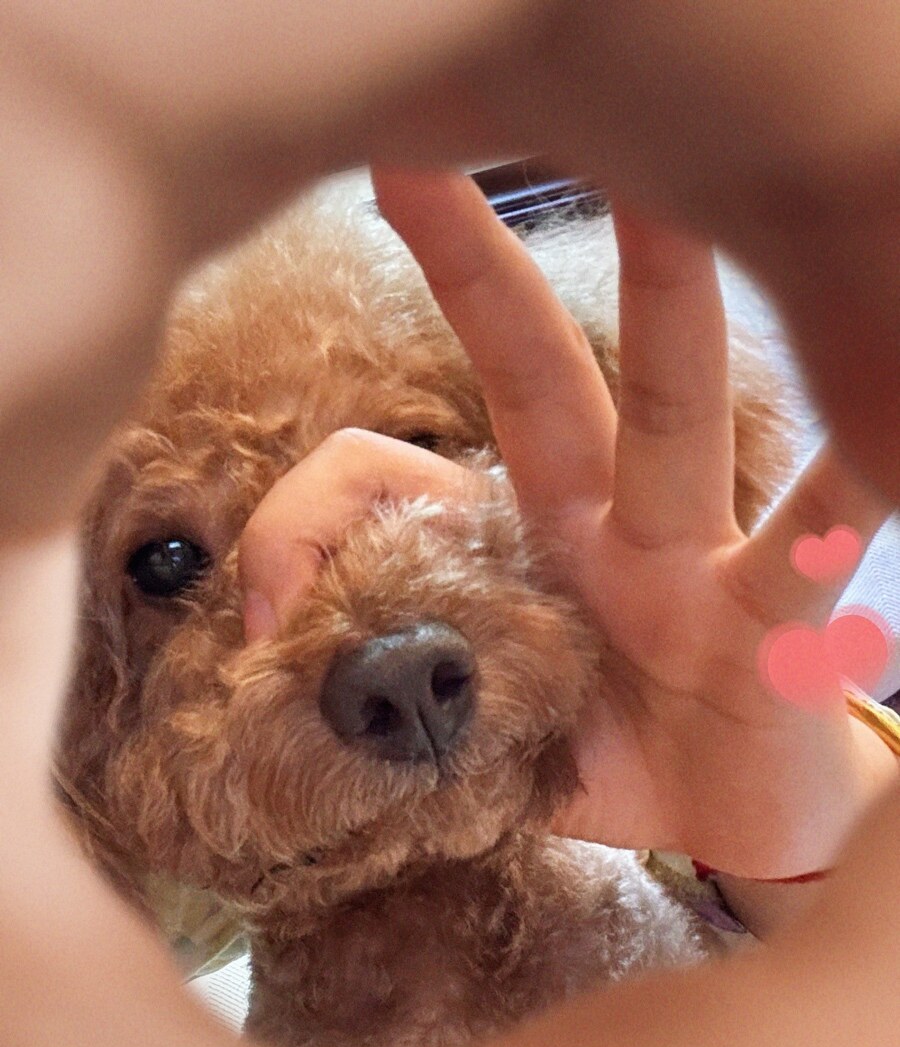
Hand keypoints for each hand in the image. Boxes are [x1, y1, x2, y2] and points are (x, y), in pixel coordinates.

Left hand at [243, 170, 894, 878]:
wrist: (729, 820)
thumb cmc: (609, 758)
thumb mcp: (485, 728)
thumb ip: (399, 689)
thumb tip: (293, 668)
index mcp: (522, 540)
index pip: (396, 476)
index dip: (310, 524)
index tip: (264, 618)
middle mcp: (605, 520)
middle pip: (538, 374)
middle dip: (480, 273)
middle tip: (413, 162)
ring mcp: (692, 558)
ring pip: (675, 410)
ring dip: (671, 308)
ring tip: (671, 207)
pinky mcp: (771, 620)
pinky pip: (806, 546)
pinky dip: (843, 489)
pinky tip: (882, 433)